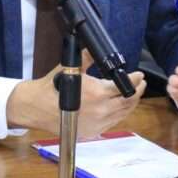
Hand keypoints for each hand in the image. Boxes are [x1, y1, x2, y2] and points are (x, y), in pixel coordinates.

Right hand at [6, 50, 145, 137]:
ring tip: (134, 94)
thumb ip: (87, 56)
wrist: (37, 107)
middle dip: (137, 92)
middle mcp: (101, 110)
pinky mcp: (93, 131)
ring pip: (123, 113)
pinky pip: (113, 122)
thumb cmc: (53, 87)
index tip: (139, 75)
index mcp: (97, 93)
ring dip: (131, 103)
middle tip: (141, 83)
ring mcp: (98, 123)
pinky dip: (120, 113)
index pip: (125, 87)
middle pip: (128, 102)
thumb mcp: (71, 67)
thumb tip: (95, 47)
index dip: (135, 81)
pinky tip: (120, 107)